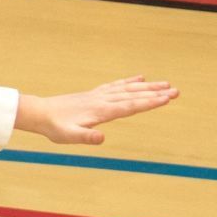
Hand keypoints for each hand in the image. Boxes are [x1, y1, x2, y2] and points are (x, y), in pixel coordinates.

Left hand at [16, 76, 176, 145]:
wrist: (40, 113)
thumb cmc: (55, 128)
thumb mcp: (69, 137)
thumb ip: (86, 137)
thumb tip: (101, 138)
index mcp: (101, 111)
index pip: (130, 106)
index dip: (149, 103)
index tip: (167, 99)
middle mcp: (103, 100)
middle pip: (134, 95)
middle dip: (156, 93)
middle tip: (176, 91)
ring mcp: (99, 95)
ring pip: (128, 89)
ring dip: (148, 87)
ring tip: (166, 84)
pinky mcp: (94, 94)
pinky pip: (116, 86)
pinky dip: (129, 81)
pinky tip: (139, 78)